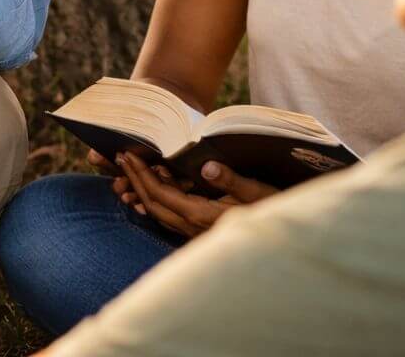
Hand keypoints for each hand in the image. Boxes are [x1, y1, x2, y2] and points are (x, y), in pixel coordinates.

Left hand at [117, 152, 277, 237]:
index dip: (140, 174)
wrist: (283, 248)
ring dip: (143, 190)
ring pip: (159, 212)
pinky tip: (159, 187)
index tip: (128, 155)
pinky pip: (170, 217)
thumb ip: (230, 180)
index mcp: (200, 216)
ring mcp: (194, 234)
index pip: (159, 194)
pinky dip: (158, 200)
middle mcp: (192, 228)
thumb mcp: (258, 193)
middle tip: (122, 157)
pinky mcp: (200, 234)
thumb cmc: (275, 212)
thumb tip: (206, 167)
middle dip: (135, 180)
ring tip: (133, 169)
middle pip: (152, 204)